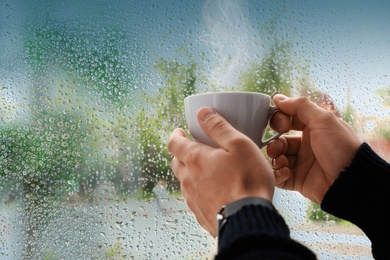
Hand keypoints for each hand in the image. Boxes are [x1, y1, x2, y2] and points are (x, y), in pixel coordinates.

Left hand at [168, 107, 274, 236]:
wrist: (250, 220)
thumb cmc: (248, 180)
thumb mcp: (239, 145)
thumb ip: (218, 127)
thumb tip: (202, 113)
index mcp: (194, 159)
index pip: (173, 143)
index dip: (175, 135)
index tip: (180, 132)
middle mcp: (188, 179)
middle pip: (176, 162)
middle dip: (182, 153)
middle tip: (195, 149)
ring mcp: (193, 199)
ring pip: (185, 181)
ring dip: (192, 173)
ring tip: (208, 170)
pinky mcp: (200, 214)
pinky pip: (195, 198)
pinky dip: (200, 190)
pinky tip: (215, 191)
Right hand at [267, 95, 361, 204]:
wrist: (351, 180)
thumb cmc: (341, 148)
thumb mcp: (323, 120)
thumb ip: (300, 106)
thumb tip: (279, 98)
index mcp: (312, 130)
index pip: (287, 121)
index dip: (279, 121)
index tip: (282, 125)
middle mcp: (305, 146)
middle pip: (278, 141)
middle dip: (274, 144)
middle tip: (276, 149)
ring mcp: (301, 164)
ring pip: (276, 158)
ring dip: (275, 159)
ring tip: (282, 162)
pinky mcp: (297, 180)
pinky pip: (279, 177)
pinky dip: (277, 174)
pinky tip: (285, 173)